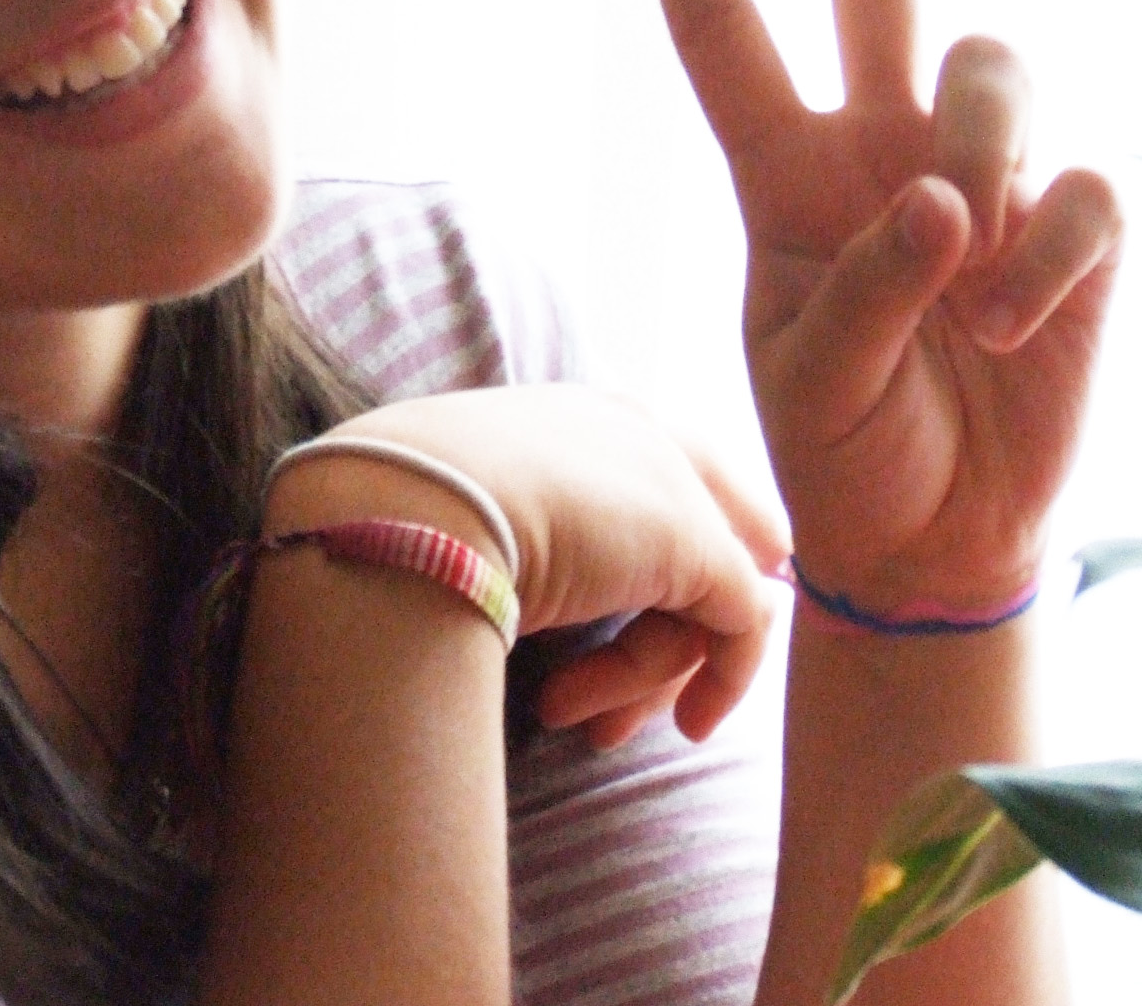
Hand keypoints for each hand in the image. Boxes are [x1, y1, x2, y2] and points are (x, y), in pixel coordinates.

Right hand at [293, 385, 785, 741]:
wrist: (401, 509)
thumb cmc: (408, 511)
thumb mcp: (467, 514)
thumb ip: (528, 536)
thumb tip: (528, 598)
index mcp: (579, 416)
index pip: (667, 476)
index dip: (665, 560)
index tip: (636, 631)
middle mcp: (636, 433)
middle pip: (693, 548)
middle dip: (654, 643)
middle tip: (598, 711)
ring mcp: (674, 486)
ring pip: (704, 600)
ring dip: (639, 676)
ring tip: (566, 710)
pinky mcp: (700, 548)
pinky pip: (739, 628)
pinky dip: (711, 686)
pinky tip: (672, 725)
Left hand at [624, 0, 1122, 615]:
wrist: (934, 540)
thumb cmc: (842, 447)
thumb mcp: (808, 377)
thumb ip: (869, 286)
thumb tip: (952, 197)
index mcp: (781, 171)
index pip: (725, 34)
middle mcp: (879, 144)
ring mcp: (984, 173)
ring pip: (992, 68)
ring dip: (981, 160)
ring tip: (966, 301)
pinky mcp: (1076, 225)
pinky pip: (1083, 190)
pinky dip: (1049, 263)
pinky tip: (1013, 329)